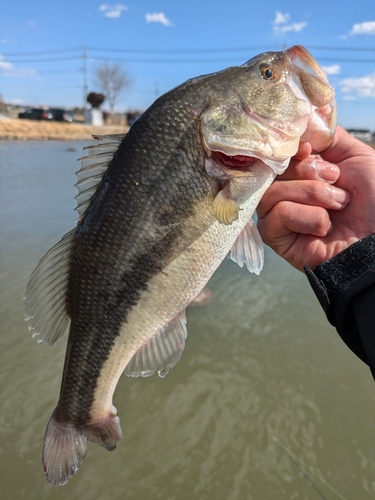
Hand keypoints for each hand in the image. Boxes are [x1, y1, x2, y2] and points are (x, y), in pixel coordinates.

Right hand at [257, 126, 374, 271]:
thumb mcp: (356, 156)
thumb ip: (327, 136)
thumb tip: (303, 116)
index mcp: (301, 172)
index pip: (277, 151)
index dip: (291, 147)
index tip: (310, 150)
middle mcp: (286, 191)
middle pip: (272, 170)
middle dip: (309, 173)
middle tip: (336, 182)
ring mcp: (279, 215)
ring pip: (271, 192)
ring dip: (312, 195)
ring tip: (338, 207)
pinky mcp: (276, 238)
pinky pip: (275, 216)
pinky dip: (306, 217)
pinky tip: (324, 227)